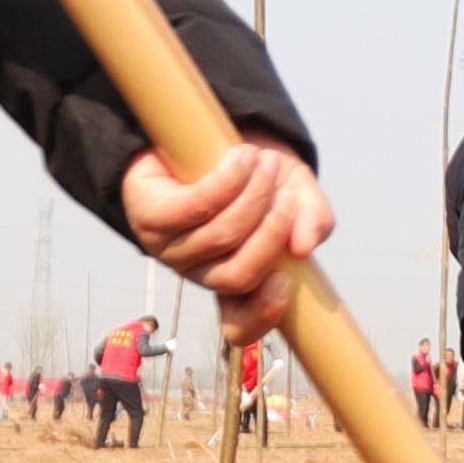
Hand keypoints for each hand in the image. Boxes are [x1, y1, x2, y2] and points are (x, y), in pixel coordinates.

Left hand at [121, 136, 329, 341]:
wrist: (199, 136)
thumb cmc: (253, 175)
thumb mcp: (296, 193)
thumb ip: (313, 218)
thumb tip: (305, 245)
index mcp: (232, 280)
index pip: (239, 326)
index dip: (262, 314)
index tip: (286, 280)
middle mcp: (199, 272)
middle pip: (236, 276)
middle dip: (271, 233)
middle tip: (287, 196)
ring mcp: (170, 248)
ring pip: (219, 237)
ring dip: (253, 195)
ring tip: (266, 163)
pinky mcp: (150, 216)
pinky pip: (194, 207)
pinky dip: (227, 181)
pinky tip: (243, 159)